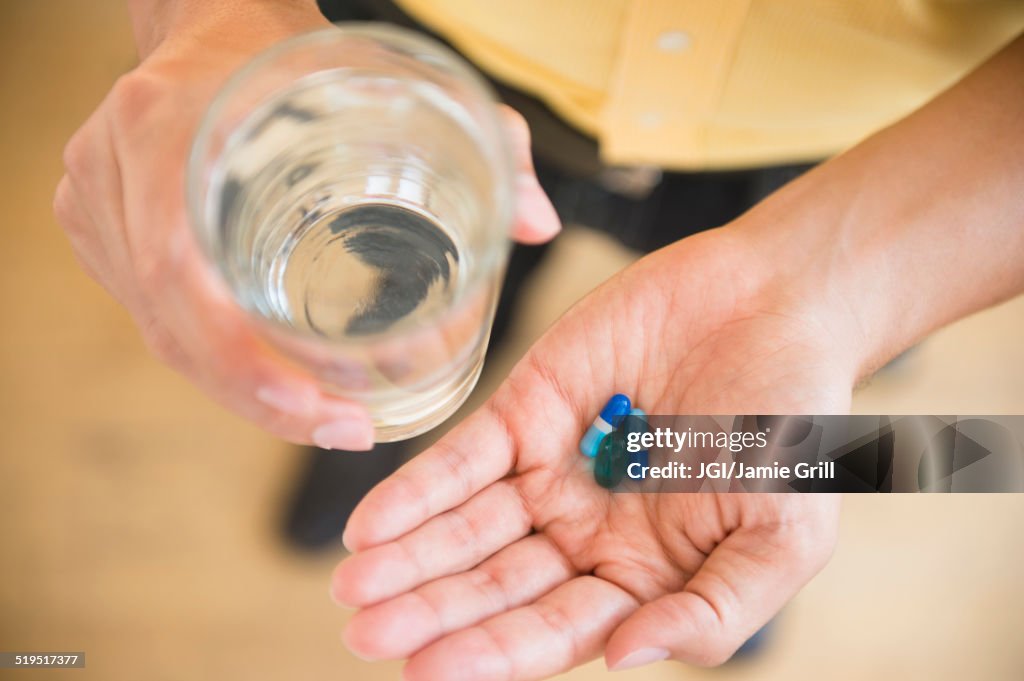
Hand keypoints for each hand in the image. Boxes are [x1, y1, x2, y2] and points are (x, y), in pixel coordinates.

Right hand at [54, 6, 559, 449]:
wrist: (213, 22)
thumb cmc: (298, 52)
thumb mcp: (389, 78)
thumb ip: (479, 137)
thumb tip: (539, 223)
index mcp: (165, 129)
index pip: (182, 280)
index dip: (248, 370)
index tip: (334, 415)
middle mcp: (113, 173)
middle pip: (174, 330)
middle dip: (261, 400)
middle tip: (345, 431)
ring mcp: (95, 204)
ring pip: (163, 334)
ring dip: (238, 390)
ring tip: (321, 419)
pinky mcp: (98, 227)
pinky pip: (154, 316)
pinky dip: (213, 358)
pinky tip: (271, 382)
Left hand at [332, 226, 846, 677]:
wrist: (778, 307)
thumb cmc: (795, 429)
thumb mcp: (784, 537)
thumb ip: (716, 611)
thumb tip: (624, 659)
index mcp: (638, 576)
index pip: (554, 628)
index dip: (495, 652)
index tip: (429, 670)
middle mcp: (582, 532)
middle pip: (494, 585)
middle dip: (432, 611)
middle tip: (366, 634)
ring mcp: (550, 470)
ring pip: (466, 526)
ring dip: (410, 556)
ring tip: (354, 585)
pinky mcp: (527, 407)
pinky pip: (464, 455)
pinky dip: (418, 488)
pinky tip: (370, 522)